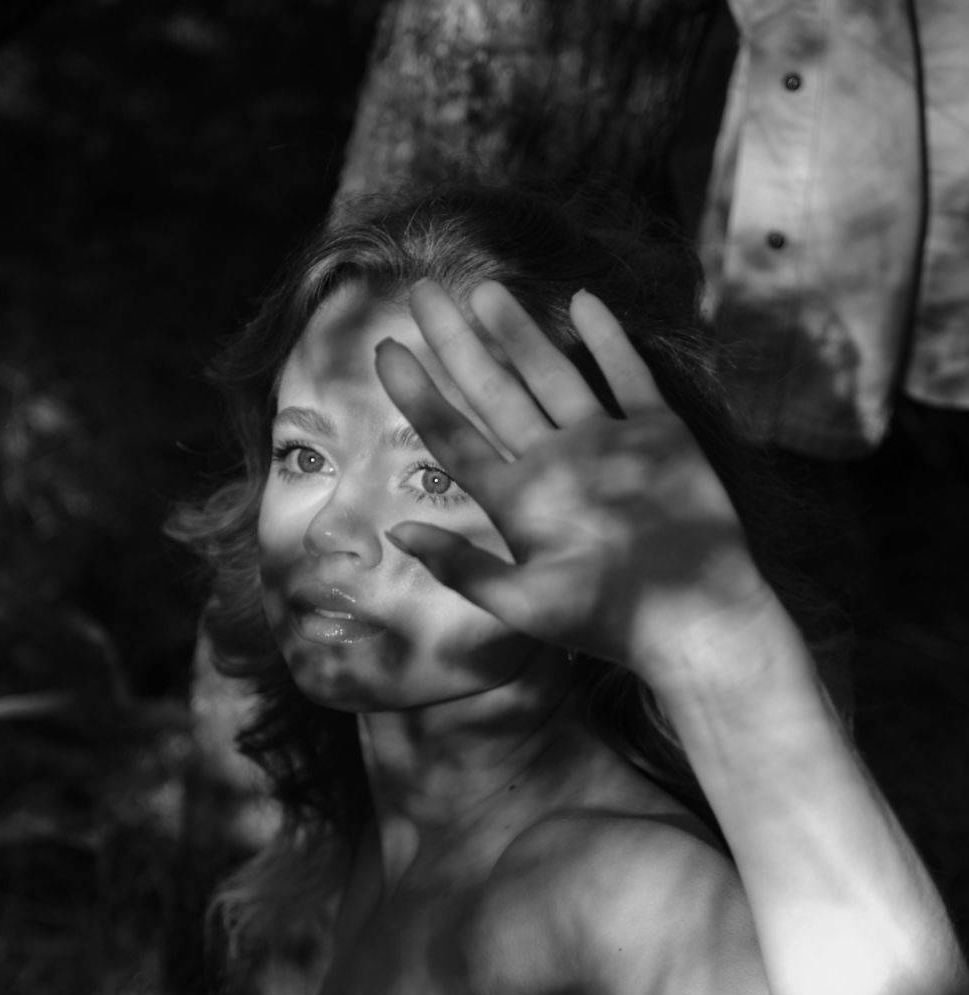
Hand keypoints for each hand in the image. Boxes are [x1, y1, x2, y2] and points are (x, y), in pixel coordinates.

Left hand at [376, 280, 774, 692]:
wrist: (697, 619)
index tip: (384, 349)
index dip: (418, 394)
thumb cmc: (609, 619)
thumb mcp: (523, 603)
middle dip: (457, 343)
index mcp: (518, 501)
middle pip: (493, 392)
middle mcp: (554, 465)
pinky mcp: (657, 436)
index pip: (454, 436)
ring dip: (520, 333)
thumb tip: (396, 534)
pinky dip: (607, 341)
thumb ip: (462, 568)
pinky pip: (626, 378)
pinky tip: (582, 303)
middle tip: (421, 291)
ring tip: (484, 289)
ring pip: (552, 375)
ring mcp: (605, 445)